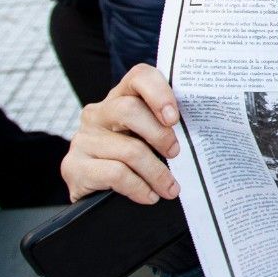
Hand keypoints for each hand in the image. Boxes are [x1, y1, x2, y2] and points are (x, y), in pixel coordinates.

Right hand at [61, 63, 181, 204]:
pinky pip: (116, 173)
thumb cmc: (131, 163)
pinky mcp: (74, 166)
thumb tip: (203, 133)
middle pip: (130, 110)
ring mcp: (83, 139)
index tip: (174, 118)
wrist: (94, 199)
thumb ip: (164, 128)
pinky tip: (149, 196)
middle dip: (160, 135)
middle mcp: (97, 114)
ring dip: (156, 172)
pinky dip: (139, 188)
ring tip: (171, 188)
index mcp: (119, 99)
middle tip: (176, 153)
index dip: (159, 92)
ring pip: (128, 150)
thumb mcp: (147, 140)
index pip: (139, 76)